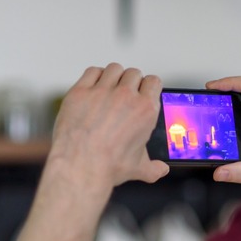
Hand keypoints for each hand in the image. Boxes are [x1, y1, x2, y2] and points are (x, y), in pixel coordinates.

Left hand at [49, 63, 168, 188]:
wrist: (79, 166)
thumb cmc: (108, 166)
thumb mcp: (138, 168)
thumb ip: (153, 168)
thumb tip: (161, 170)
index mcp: (145, 109)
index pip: (154, 81)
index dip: (148, 85)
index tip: (144, 90)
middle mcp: (126, 96)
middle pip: (134, 73)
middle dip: (131, 81)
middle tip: (124, 93)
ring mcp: (102, 91)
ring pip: (114, 69)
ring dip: (114, 76)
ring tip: (109, 87)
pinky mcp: (80, 92)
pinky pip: (92, 72)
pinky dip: (94, 76)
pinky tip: (93, 86)